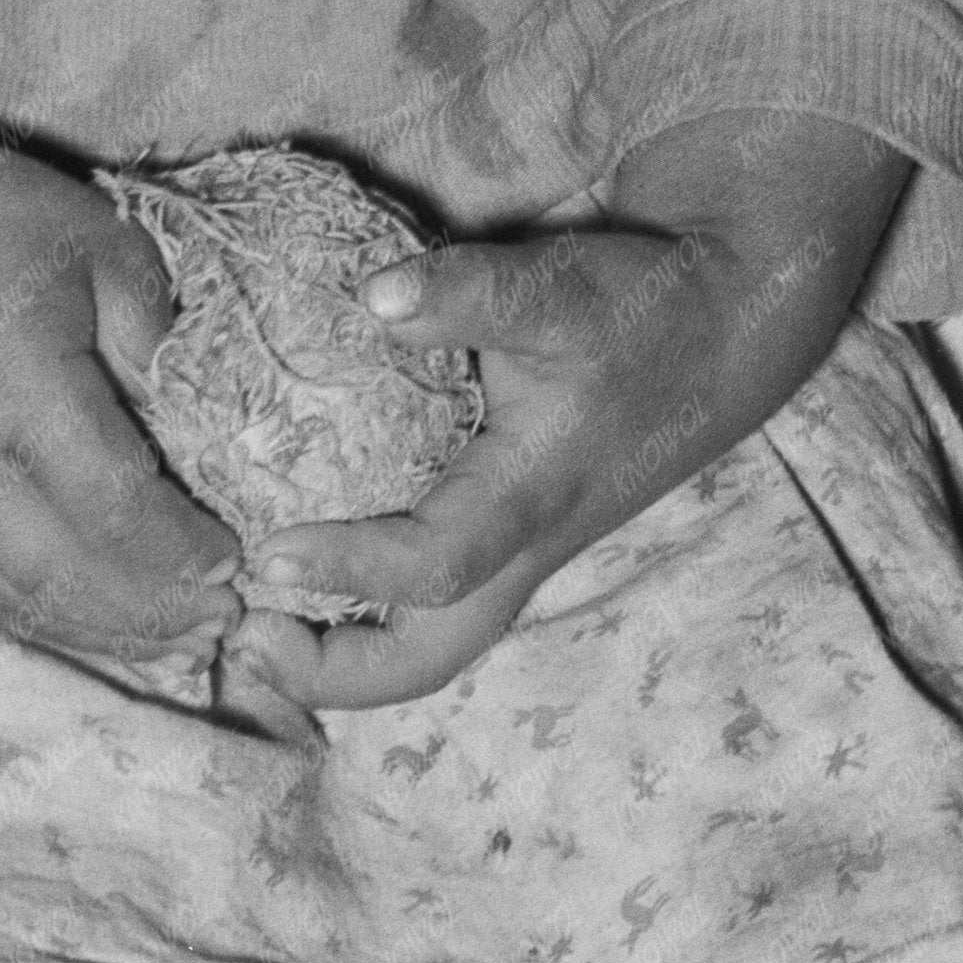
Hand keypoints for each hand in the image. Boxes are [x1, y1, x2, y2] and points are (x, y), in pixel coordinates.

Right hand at [0, 121, 248, 678]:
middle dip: (151, 614)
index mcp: (21, 390)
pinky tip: (92, 613)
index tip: (234, 562)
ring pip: (14, 593)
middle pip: (64, 577)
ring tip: (169, 644)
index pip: (113, 507)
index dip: (179, 551)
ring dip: (98, 629)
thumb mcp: (95, 239)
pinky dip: (41, 605)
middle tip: (220, 624)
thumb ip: (151, 332)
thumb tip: (185, 421)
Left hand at [222, 115, 916, 724]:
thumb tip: (373, 297)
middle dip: (330, 674)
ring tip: (249, 622)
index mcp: (530, 501)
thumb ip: (470, 291)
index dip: (348, 570)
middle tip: (241, 642)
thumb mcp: (561, 287)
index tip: (266, 554)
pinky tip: (298, 571)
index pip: (433, 569)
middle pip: (424, 659)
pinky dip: (360, 605)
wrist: (722, 329)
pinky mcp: (507, 530)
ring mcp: (516, 549)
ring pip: (425, 640)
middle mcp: (520, 548)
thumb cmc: (641, 312)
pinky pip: (425, 597)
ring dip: (338, 650)